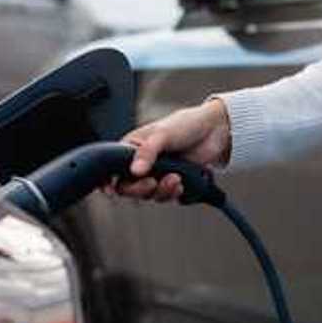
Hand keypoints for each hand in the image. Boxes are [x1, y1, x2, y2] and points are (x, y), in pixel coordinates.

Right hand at [112, 98, 231, 201]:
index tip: (110, 190)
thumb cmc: (184, 125)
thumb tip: (134, 171)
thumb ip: (147, 152)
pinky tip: (181, 181)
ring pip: (148, 195)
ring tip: (175, 178)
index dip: (108, 181)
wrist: (213, 131)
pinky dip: (173, 193)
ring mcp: (156, 175)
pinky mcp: (171, 183)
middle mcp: (141, 164)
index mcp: (131, 148)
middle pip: (128, 188)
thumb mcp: (162, 134)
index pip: (112, 169)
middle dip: (140, 189)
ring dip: (161, 190)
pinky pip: (166, 197)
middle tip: (151, 183)